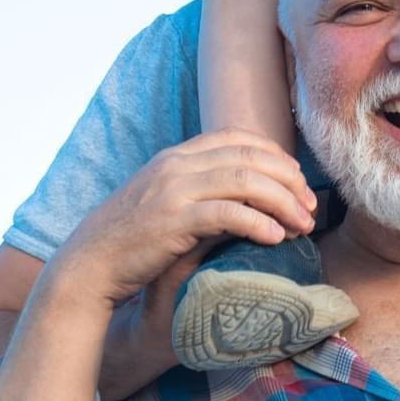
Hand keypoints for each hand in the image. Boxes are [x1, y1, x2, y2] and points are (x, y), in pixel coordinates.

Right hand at [53, 129, 317, 310]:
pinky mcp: (173, 221)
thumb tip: (248, 191)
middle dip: (288, 179)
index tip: (297, 177)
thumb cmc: (133, 237)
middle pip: (250, 158)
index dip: (275, 154)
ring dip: (282, 202)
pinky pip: (226, 214)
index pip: (238, 138)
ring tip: (303, 225)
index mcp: (178, 155)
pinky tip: (276, 238)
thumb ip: (199, 186)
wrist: (89, 263)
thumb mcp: (165, 197)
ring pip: (245, 181)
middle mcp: (178, 165)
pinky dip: (257, 223)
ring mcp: (175, 190)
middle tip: (310, 206)